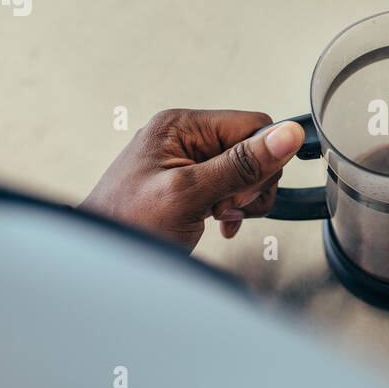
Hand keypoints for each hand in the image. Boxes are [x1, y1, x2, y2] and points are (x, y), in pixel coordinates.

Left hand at [80, 109, 304, 250]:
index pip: (252, 125)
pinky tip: (216, 220)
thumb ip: (240, 164)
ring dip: (241, 200)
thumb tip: (285, 136)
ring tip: (216, 213)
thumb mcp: (189, 193)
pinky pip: (231, 188)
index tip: (241, 190)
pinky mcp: (190, 184)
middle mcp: (184, 137)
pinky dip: (232, 208)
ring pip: (246, 172)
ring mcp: (187, 161)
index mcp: (181, 126)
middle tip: (224, 205)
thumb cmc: (126, 226)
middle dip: (249, 184)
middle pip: (252, 149)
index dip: (259, 160)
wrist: (103, 262)